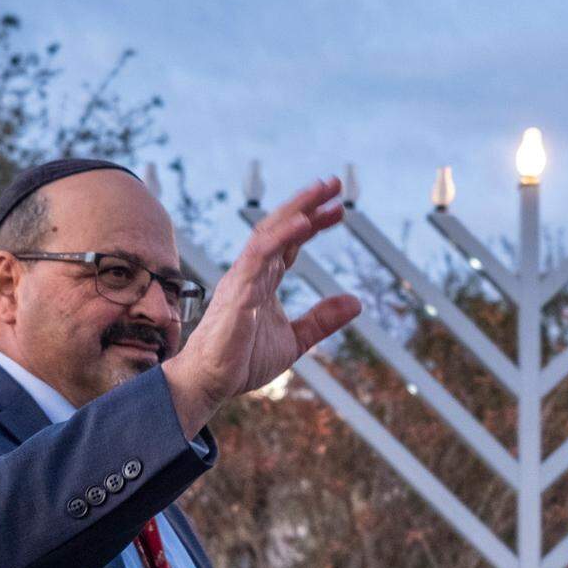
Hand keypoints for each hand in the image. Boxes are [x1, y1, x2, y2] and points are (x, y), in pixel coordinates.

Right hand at [163, 178, 361, 434]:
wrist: (210, 383)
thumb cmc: (241, 362)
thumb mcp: (295, 340)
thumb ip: (322, 320)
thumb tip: (356, 302)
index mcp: (263, 281)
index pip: (289, 243)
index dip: (313, 223)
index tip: (338, 209)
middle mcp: (251, 273)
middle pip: (280, 228)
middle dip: (307, 203)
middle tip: (334, 184)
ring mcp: (242, 278)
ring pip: (270, 232)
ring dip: (297, 209)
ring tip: (323, 192)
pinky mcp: (238, 291)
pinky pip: (260, 255)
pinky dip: (283, 236)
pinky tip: (305, 222)